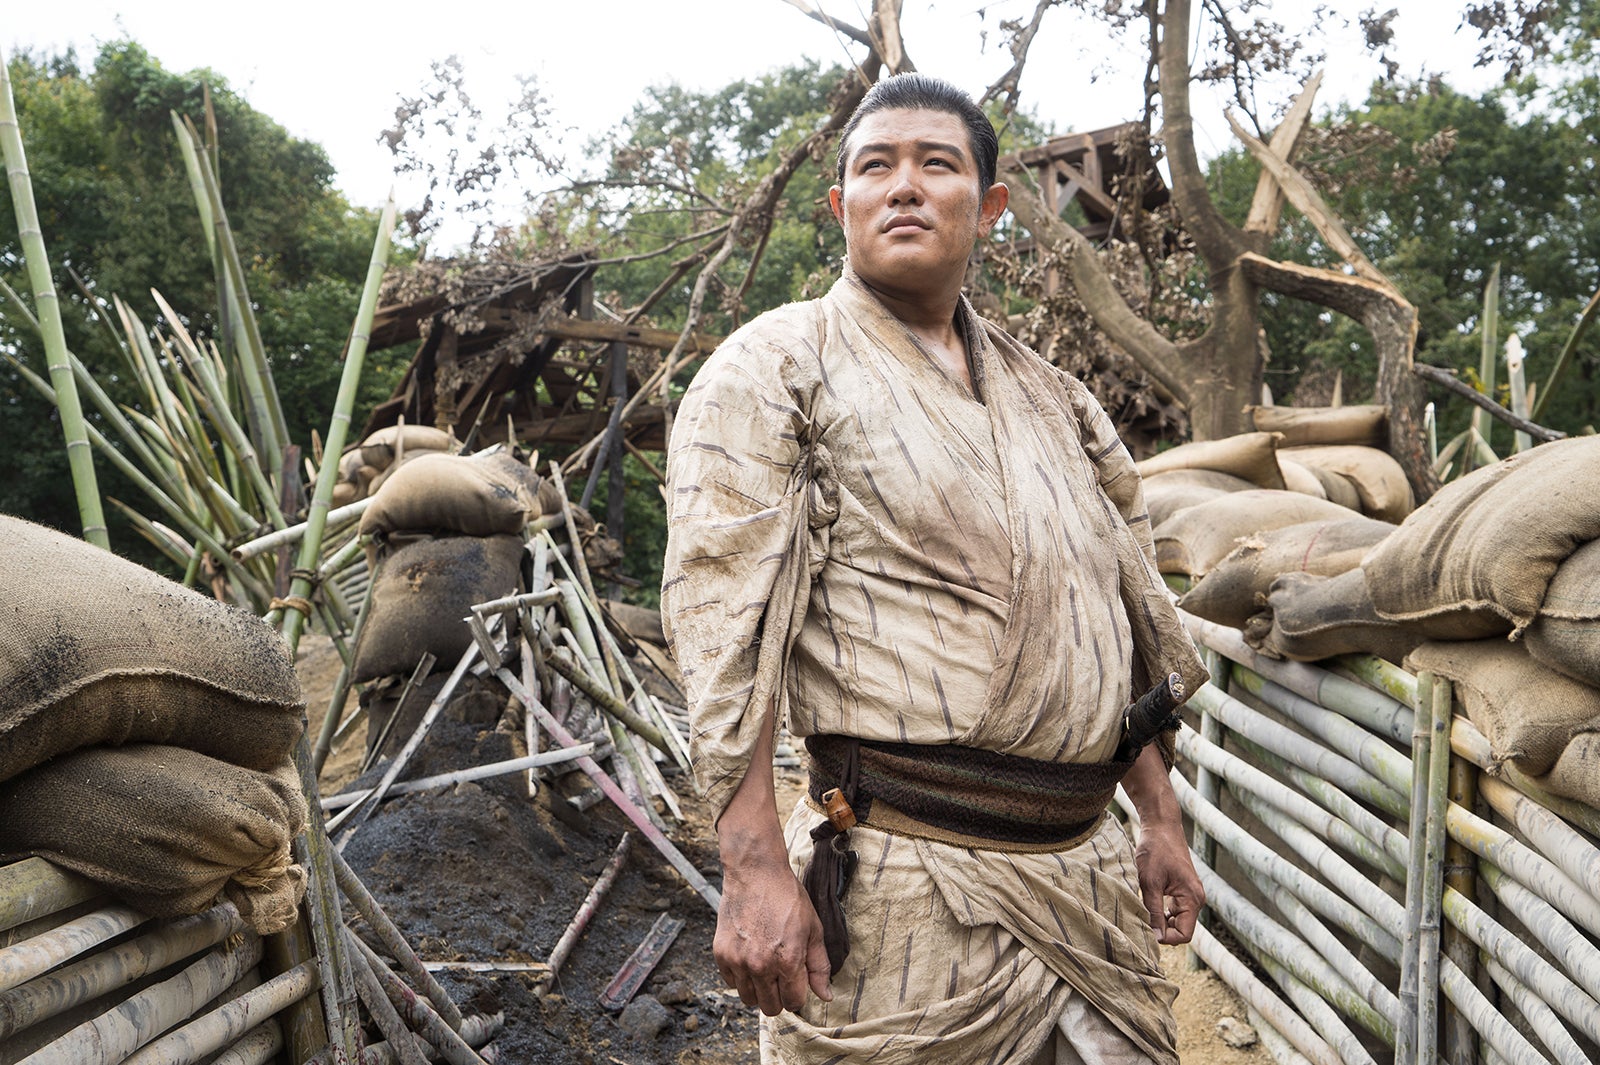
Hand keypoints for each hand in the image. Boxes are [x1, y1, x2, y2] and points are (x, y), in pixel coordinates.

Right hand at [714, 849, 833, 1015]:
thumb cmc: (787, 898)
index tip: (796, 981)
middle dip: (779, 996)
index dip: (797, 994)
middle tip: (780, 976)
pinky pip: (730, 983)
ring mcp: (738, 961)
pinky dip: (740, 976)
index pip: (793, 1002)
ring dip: (758, 989)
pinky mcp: (721, 954)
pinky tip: (748, 957)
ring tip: (764, 966)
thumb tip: (825, 996)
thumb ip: (819, 966)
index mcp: (788, 961)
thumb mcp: (813, 929)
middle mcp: (761, 966)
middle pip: (770, 1007)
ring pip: (748, 999)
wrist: (755, 873)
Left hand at [1134, 813, 1203, 944]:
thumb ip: (1153, 911)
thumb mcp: (1150, 882)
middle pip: (1181, 930)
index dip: (1165, 937)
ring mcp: (1190, 894)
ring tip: (1142, 911)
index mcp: (1192, 899)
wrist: (1161, 826)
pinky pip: (1174, 910)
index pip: (1184, 935)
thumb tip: (1156, 937)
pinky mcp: (1182, 890)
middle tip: (1140, 921)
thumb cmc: (1155, 850)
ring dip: (1160, 921)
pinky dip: (1161, 912)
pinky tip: (1146, 904)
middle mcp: (1196, 899)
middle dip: (1162, 930)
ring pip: (1177, 921)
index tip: (1146, 930)